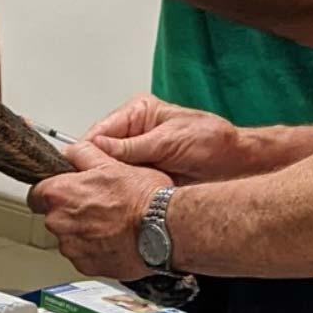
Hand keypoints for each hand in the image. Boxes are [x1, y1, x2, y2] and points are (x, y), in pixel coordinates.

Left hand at [28, 142, 172, 280]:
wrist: (163, 230)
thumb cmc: (142, 198)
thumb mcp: (112, 163)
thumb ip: (84, 154)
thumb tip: (73, 151)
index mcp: (59, 194)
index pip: (35, 194)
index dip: (50, 191)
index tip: (63, 192)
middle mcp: (59, 223)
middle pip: (53, 216)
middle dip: (70, 211)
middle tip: (96, 204)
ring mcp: (72, 247)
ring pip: (69, 237)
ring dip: (82, 231)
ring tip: (110, 222)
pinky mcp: (86, 266)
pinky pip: (83, 255)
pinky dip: (94, 248)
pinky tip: (113, 238)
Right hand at [83, 93, 245, 184]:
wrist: (236, 165)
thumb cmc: (212, 141)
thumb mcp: (169, 140)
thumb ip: (133, 146)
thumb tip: (99, 146)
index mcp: (138, 113)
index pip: (101, 129)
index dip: (87, 147)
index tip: (76, 163)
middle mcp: (134, 134)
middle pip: (100, 151)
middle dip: (94, 167)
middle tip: (87, 183)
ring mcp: (139, 156)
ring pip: (109, 170)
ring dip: (107, 181)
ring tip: (101, 193)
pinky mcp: (145, 175)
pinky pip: (124, 183)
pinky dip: (120, 191)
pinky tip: (116, 199)